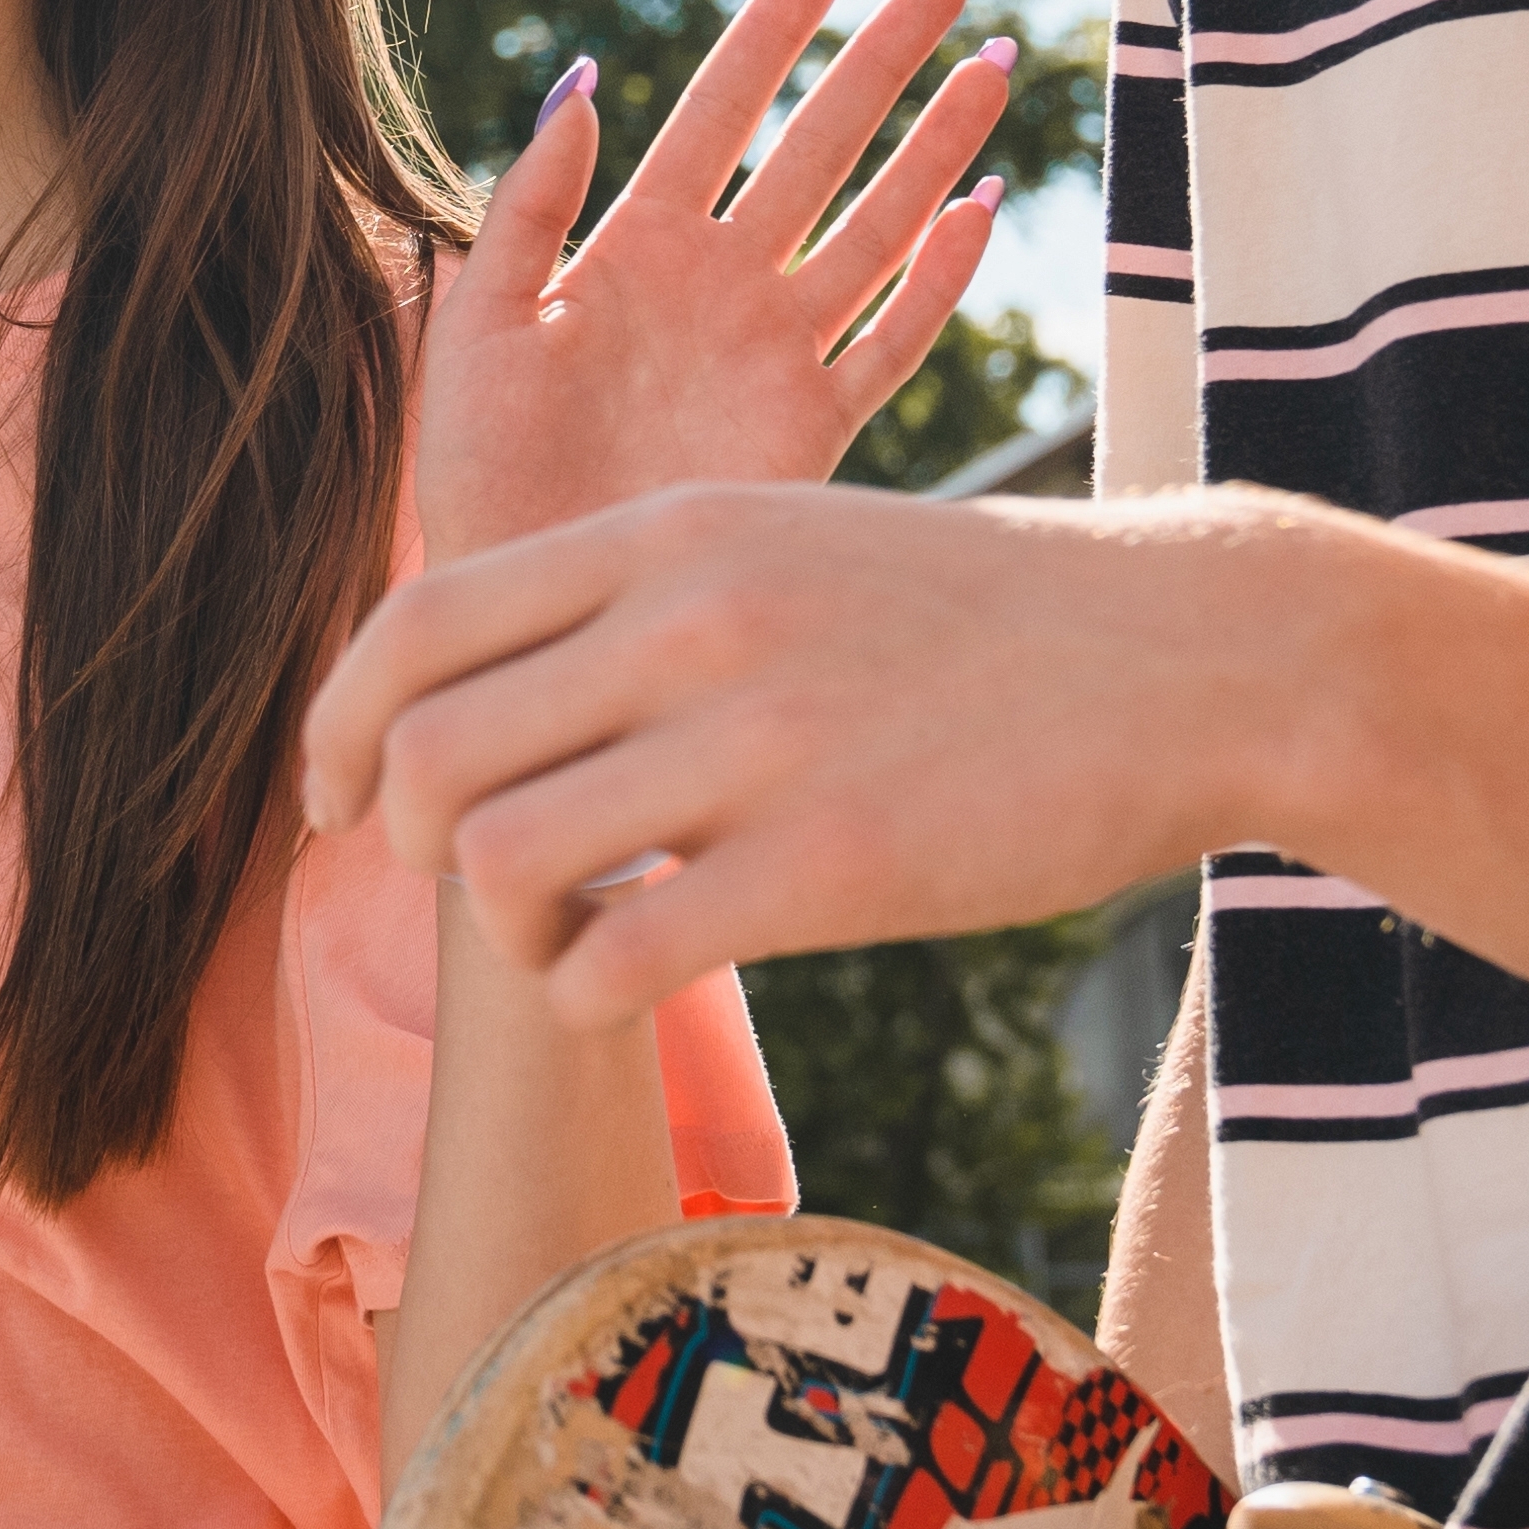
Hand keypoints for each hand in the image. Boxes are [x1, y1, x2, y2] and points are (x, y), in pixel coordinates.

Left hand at [314, 481, 1260, 1021]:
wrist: (1194, 657)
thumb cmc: (985, 621)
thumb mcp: (793, 539)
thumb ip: (647, 594)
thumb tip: (505, 677)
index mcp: (670, 533)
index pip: (417, 624)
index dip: (337, 728)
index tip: (334, 803)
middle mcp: (694, 623)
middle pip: (428, 753)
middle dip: (402, 844)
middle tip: (464, 888)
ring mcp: (762, 743)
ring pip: (500, 858)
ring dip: (502, 926)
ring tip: (569, 933)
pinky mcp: (833, 866)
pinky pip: (616, 958)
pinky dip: (586, 996)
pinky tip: (634, 986)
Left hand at [406, 0, 1019, 579]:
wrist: (524, 602)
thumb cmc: (479, 475)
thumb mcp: (479, 325)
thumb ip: (527, 209)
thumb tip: (576, 81)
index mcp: (638, 244)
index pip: (727, 101)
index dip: (783, 20)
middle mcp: (723, 283)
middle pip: (825, 141)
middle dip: (889, 52)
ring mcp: (776, 353)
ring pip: (879, 224)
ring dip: (938, 143)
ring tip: (997, 62)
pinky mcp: (810, 432)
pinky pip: (891, 342)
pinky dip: (939, 280)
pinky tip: (982, 205)